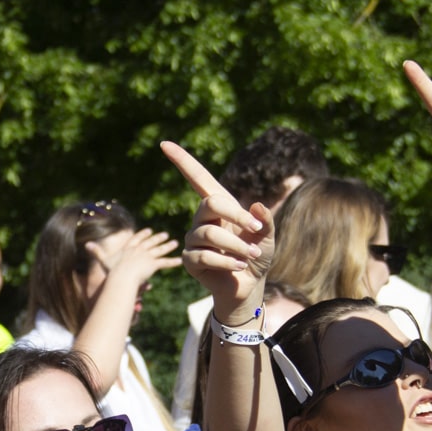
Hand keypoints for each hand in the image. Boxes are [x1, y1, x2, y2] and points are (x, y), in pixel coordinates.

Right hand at [86, 228, 180, 289]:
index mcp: (129, 248)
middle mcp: (139, 250)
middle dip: (157, 238)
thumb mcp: (103, 260)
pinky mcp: (154, 264)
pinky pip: (165, 263)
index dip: (143, 235)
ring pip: (159, 250)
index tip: (149, 230)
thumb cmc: (112, 271)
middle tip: (165, 234)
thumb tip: (86, 245)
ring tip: (175, 243)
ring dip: (167, 246)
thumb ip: (96, 253)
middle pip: (150, 242)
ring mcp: (147, 256)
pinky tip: (180, 260)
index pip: (137, 239)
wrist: (122, 275)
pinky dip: (173, 262)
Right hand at [159, 141, 275, 321]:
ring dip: (236, 245)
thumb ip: (265, 220)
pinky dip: (227, 262)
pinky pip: (205, 256)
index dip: (182, 161)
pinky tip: (239, 267)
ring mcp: (193, 240)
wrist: (249, 286)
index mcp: (218, 206)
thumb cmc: (256, 256)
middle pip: (210, 203)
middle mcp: (202, 219)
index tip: (164, 144)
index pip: (197, 178)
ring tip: (251, 256)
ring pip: (210, 234)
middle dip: (236, 216)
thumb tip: (256, 206)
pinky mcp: (189, 261)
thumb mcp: (267, 236)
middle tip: (256, 230)